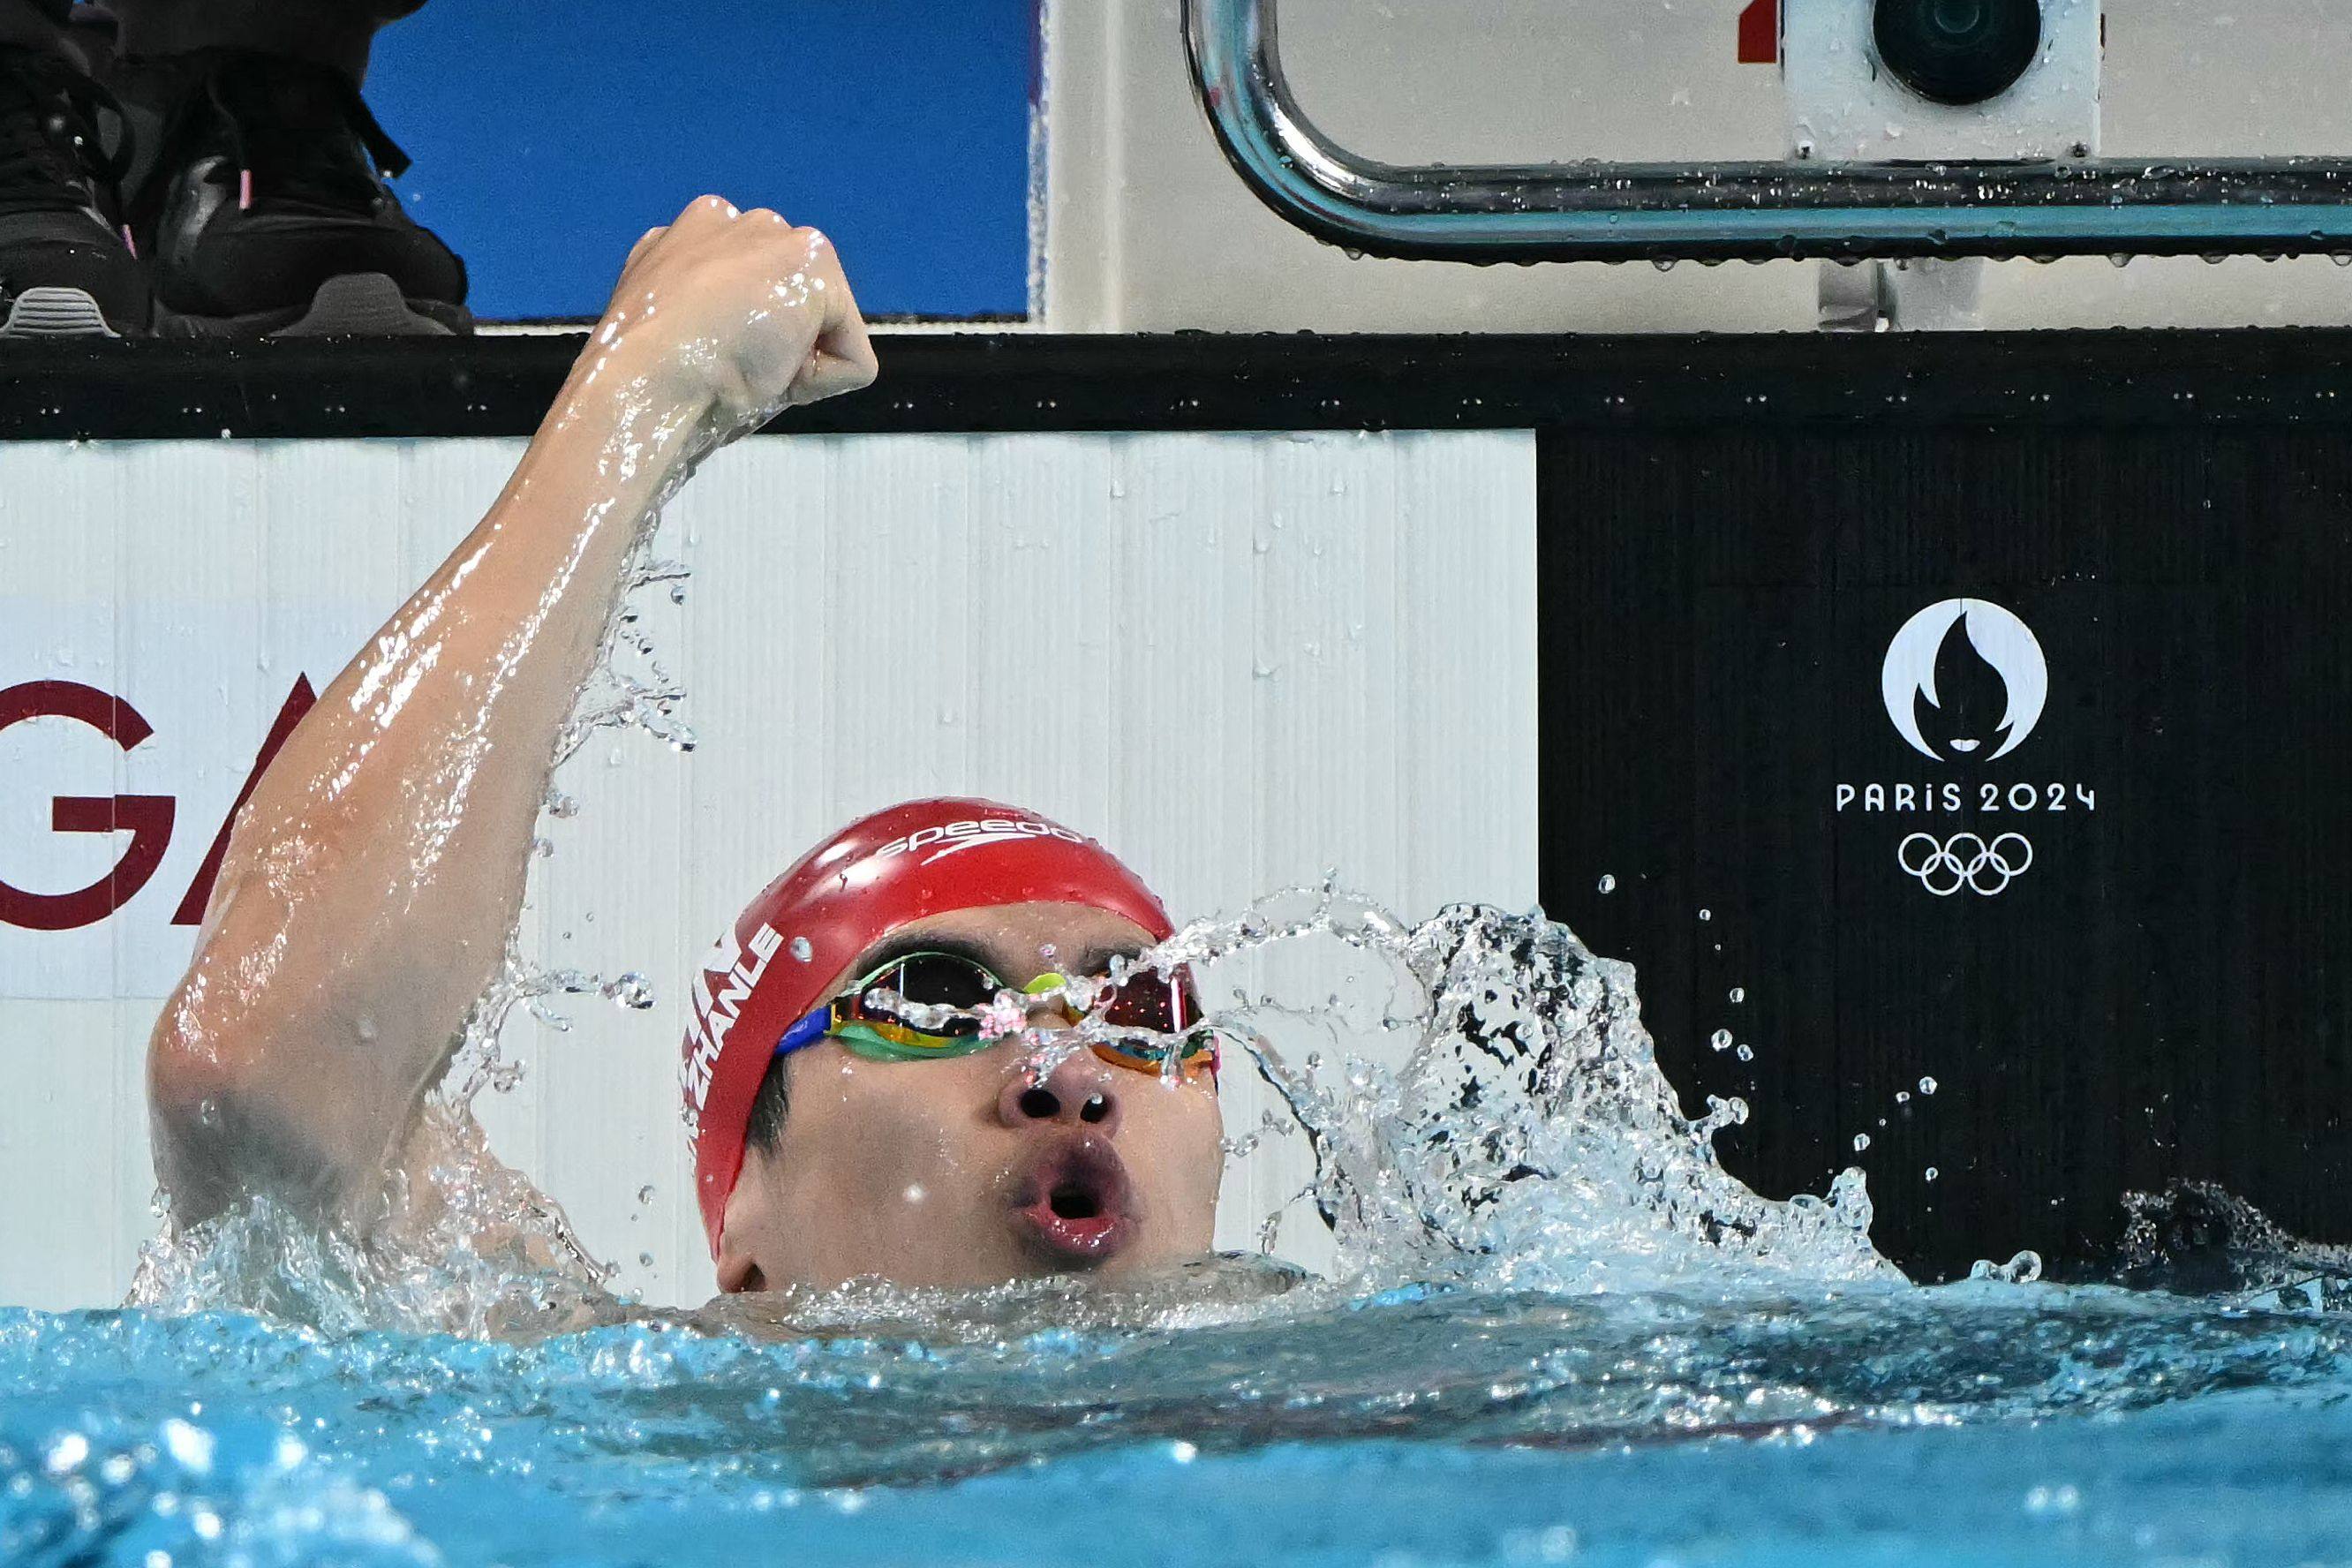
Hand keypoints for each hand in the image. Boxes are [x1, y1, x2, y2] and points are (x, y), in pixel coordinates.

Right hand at [594, 195, 877, 424]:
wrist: (647, 379)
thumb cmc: (651, 376)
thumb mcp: (676, 329)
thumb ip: (708, 309)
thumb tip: (737, 328)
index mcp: (694, 233)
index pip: (753, 294)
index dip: (744, 343)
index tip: (707, 358)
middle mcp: (738, 221)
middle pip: (794, 302)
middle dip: (778, 340)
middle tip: (729, 365)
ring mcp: (779, 238)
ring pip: (825, 324)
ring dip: (798, 359)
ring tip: (746, 368)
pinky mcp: (815, 267)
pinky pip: (853, 360)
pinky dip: (822, 384)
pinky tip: (774, 375)